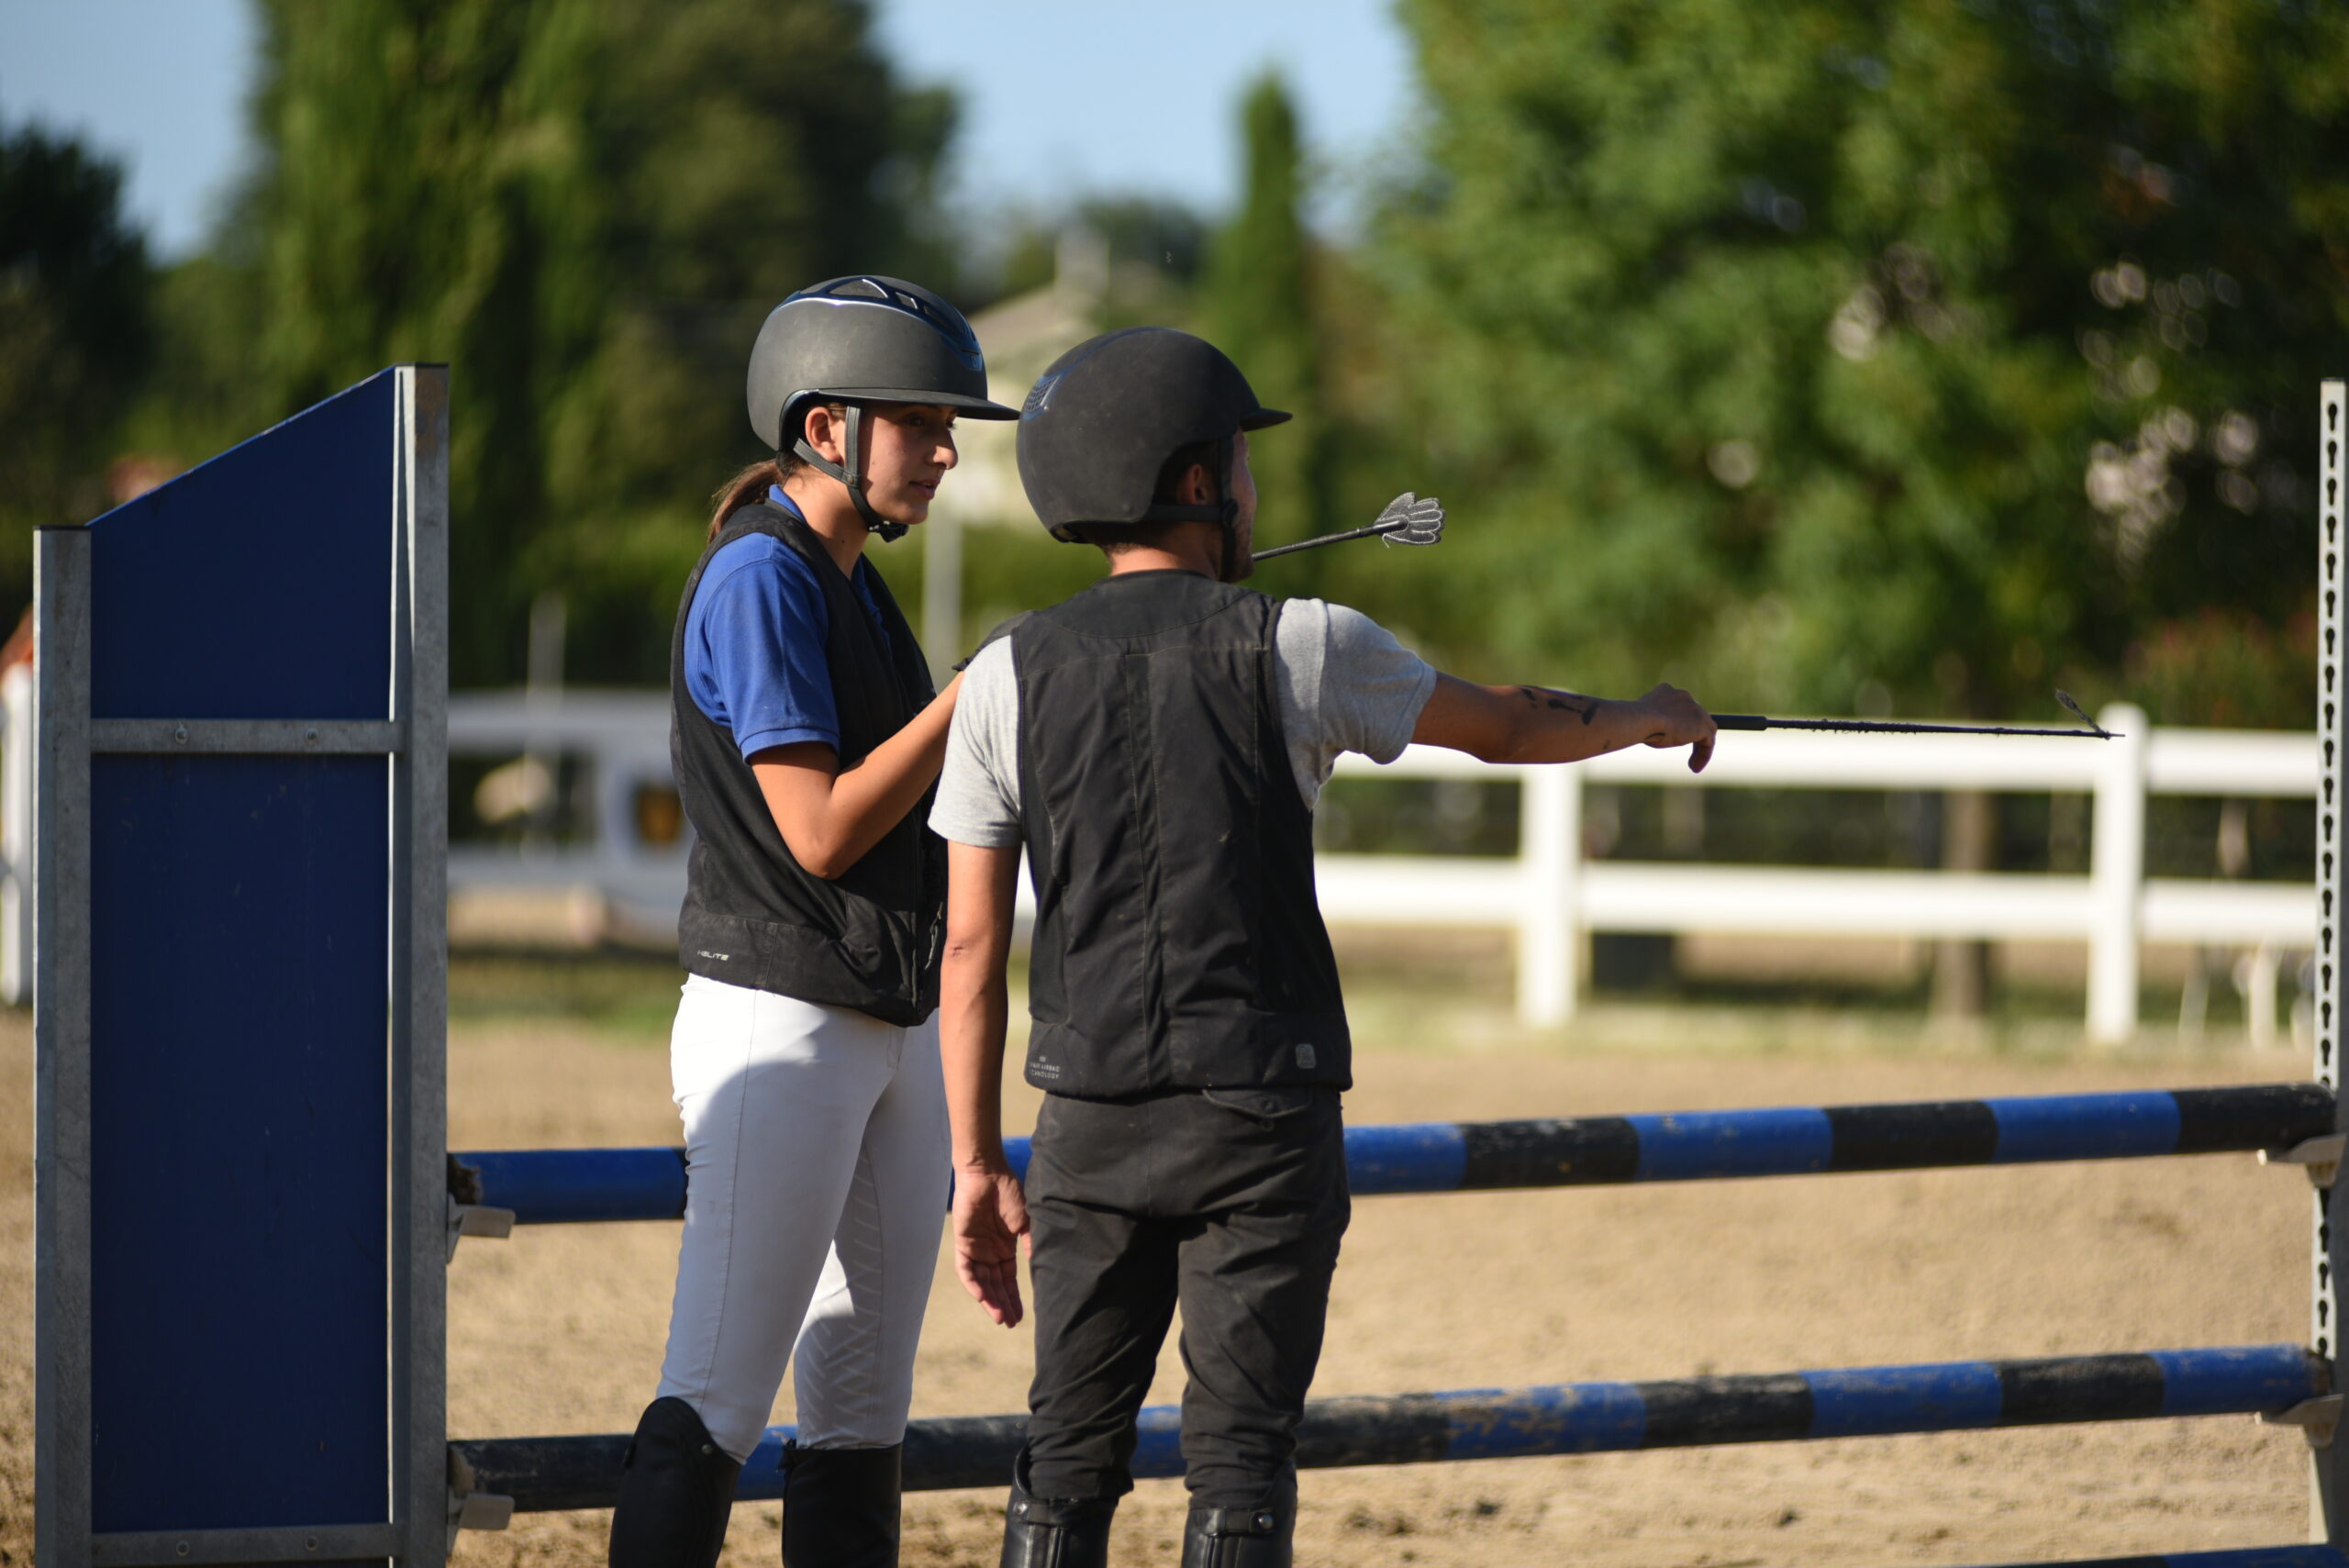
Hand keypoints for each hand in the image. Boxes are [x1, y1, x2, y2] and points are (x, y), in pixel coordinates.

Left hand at [951, 1166, 1030, 1326]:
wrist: (989, 1173)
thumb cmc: (1010, 1193)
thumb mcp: (1026, 1222)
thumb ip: (1031, 1245)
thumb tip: (1041, 1267)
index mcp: (1005, 1249)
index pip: (1009, 1280)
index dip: (1015, 1299)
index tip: (1022, 1317)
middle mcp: (989, 1253)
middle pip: (995, 1286)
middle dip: (1003, 1305)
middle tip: (1010, 1324)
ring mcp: (976, 1249)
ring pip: (981, 1282)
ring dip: (989, 1300)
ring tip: (1000, 1318)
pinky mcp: (963, 1243)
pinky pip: (966, 1270)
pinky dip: (973, 1284)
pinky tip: (983, 1298)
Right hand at [1637, 683, 1716, 773]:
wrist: (1639, 719)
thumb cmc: (1633, 722)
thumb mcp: (1641, 721)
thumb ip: (1650, 723)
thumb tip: (1646, 734)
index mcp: (1667, 691)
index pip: (1681, 706)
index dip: (1680, 722)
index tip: (1673, 737)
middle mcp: (1684, 696)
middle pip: (1696, 717)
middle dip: (1692, 735)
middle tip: (1687, 752)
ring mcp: (1695, 710)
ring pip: (1705, 730)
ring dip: (1700, 749)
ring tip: (1692, 765)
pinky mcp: (1701, 725)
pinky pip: (1708, 743)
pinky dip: (1703, 756)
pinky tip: (1694, 767)